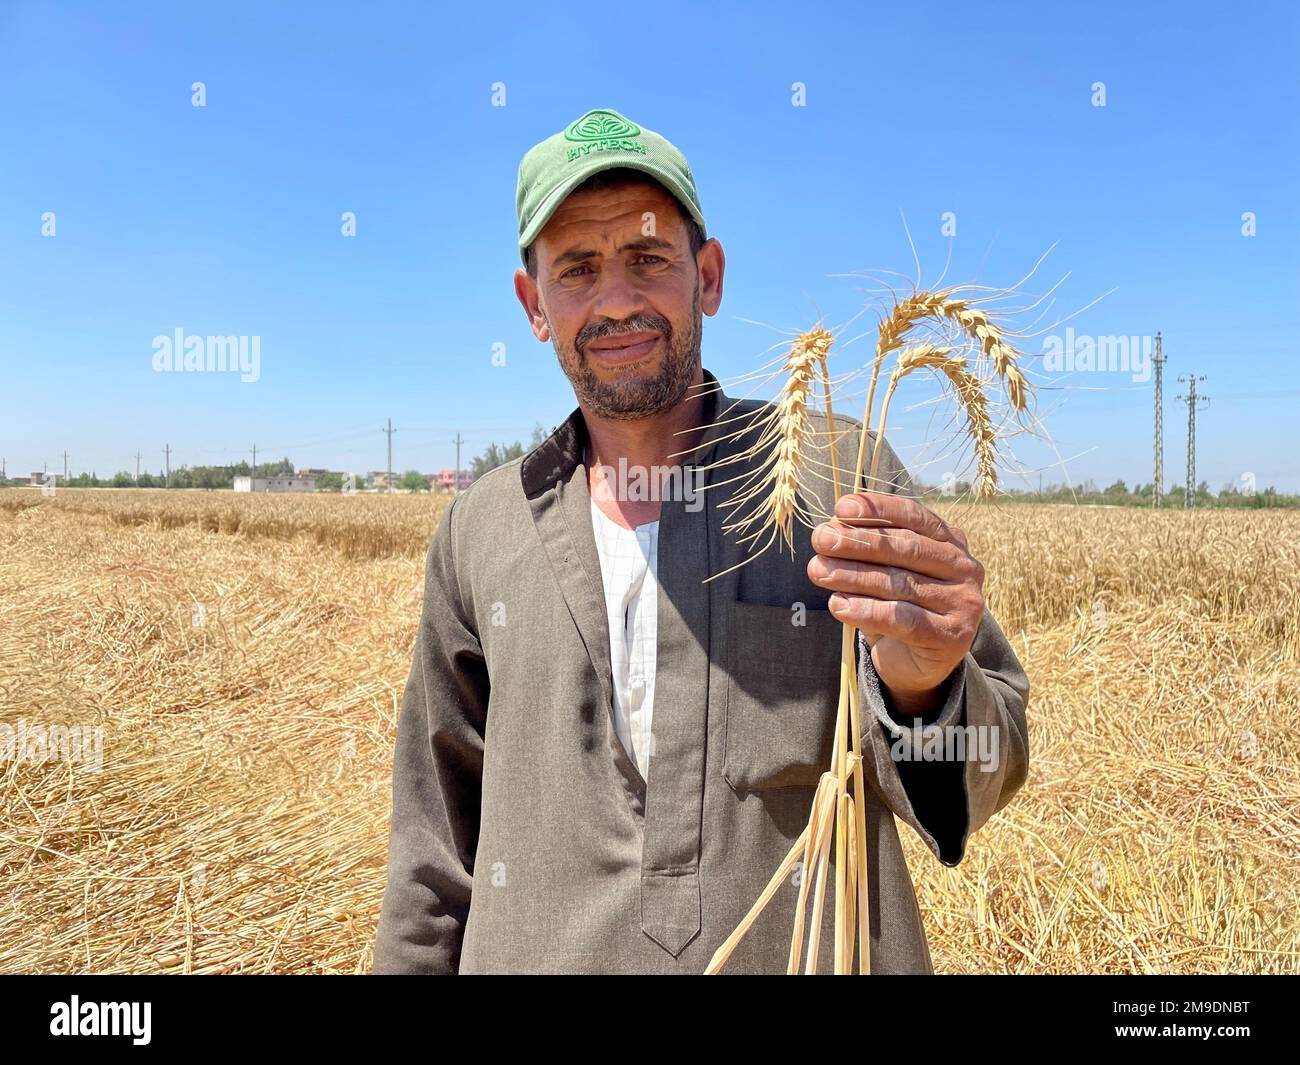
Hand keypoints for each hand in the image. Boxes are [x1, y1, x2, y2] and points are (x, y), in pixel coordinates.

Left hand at [807, 491, 984, 715]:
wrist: (919, 663)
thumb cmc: (898, 605)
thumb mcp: (885, 570)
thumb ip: (870, 549)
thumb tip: (832, 529)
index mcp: (950, 540)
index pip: (914, 516)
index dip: (879, 509)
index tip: (842, 508)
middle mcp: (964, 567)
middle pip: (906, 548)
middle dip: (858, 542)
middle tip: (821, 540)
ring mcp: (963, 602)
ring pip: (901, 583)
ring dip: (853, 575)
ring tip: (818, 571)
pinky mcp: (952, 636)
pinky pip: (902, 619)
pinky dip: (866, 611)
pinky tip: (838, 604)